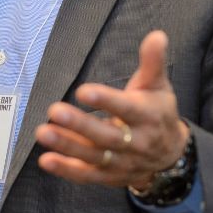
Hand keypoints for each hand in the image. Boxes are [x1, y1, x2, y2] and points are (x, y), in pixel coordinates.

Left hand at [35, 30, 188, 189]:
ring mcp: (122, 162)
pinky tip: (46, 160)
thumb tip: (157, 35)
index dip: (106, 101)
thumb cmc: (157, 112)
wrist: (170, 155)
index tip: (83, 91)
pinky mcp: (109, 176)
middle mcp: (136, 143)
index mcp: (148, 117)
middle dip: (80, 125)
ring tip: (43, 132)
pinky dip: (67, 170)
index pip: (127, 109)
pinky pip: (87, 175)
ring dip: (67, 146)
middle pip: (106, 136)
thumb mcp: (159, 85)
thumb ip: (153, 62)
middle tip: (54, 111)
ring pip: (94, 157)